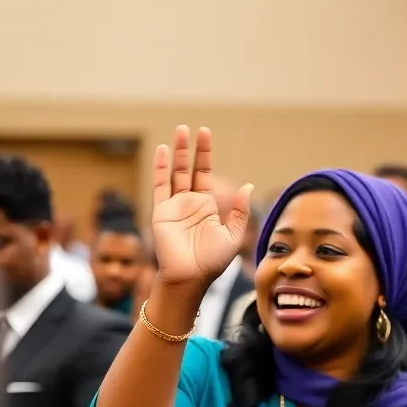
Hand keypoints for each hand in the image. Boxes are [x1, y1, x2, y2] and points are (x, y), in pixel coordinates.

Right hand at [151, 126, 252, 289]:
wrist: (191, 278)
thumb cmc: (211, 262)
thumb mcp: (233, 235)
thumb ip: (239, 211)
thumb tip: (247, 186)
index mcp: (206, 207)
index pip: (206, 174)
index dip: (206, 155)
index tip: (206, 135)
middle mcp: (189, 203)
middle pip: (190, 169)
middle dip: (191, 149)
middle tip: (193, 128)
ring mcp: (174, 206)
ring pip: (175, 173)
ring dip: (177, 153)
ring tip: (180, 131)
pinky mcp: (161, 212)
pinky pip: (160, 186)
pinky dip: (161, 168)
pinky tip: (163, 151)